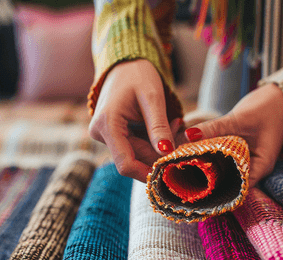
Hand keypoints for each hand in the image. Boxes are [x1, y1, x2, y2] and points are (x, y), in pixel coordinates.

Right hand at [88, 59, 181, 181]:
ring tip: (175, 124)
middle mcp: (100, 133)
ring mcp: (105, 134)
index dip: (148, 172)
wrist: (125, 63)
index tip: (171, 171)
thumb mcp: (153, 98)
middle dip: (159, 154)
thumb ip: (159, 126)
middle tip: (182, 134)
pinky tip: (166, 125)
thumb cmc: (138, 74)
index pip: (126, 164)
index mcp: (107, 125)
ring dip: (159, 146)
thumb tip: (166, 154)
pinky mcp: (112, 134)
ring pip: (136, 154)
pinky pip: (135, 146)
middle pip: (134, 159)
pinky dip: (153, 141)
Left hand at [182, 84, 282, 187]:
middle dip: (207, 180)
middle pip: (227, 182)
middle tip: (183, 176)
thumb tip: (188, 135)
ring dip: (206, 167)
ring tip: (183, 167)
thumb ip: (215, 127)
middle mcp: (254, 168)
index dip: (216, 191)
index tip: (194, 187)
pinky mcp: (239, 151)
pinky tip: (193, 153)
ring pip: (223, 170)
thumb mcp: (240, 118)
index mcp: (260, 166)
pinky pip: (222, 158)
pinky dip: (210, 156)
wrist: (281, 97)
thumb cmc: (268, 107)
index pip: (237, 189)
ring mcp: (246, 160)